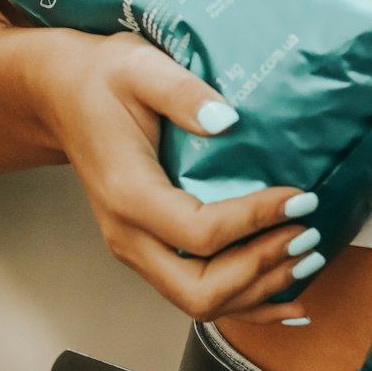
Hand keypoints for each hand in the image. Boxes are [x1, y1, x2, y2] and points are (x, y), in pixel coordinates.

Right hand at [34, 28, 321, 322]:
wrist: (62, 98)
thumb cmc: (102, 80)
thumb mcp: (138, 67)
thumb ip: (181, 92)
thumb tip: (226, 119)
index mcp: (127, 194)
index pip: (199, 231)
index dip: (256, 221)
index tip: (301, 197)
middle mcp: (128, 236)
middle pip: (199, 289)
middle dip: (261, 270)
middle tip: (307, 235)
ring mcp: (138, 251)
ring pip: (201, 303)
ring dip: (260, 290)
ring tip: (309, 260)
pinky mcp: (152, 254)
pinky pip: (199, 295)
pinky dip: (247, 303)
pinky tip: (288, 302)